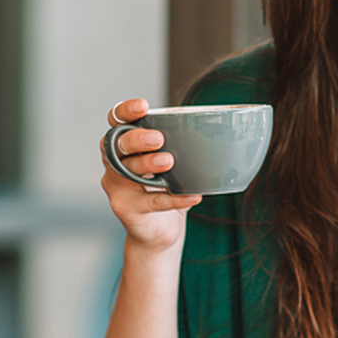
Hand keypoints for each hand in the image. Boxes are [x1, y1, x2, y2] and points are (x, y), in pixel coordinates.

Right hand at [99, 98, 199, 252]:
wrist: (159, 230)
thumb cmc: (166, 187)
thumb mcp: (174, 161)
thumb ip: (183, 143)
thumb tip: (222, 123)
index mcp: (125, 144)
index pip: (116, 120)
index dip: (126, 111)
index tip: (143, 107)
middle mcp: (114, 163)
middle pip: (116, 145)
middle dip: (136, 139)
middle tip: (159, 139)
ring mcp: (117, 187)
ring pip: (127, 172)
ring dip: (147, 164)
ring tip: (169, 161)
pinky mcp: (127, 210)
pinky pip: (151, 202)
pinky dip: (174, 199)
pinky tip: (192, 196)